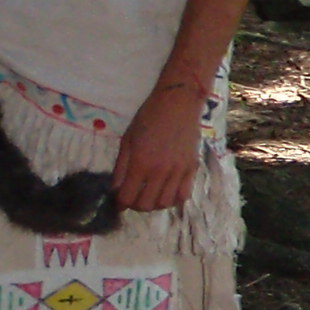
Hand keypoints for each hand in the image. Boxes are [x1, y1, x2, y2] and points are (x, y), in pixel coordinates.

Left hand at [113, 82, 205, 214]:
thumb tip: (116, 188)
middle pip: (146, 205)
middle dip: (136, 205)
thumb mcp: (127, 140)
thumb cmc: (149, 117)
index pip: (127, 197)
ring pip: (165, 203)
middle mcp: (160, 172)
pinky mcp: (192, 169)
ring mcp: (179, 172)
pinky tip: (167, 192)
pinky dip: (173, 199)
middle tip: (133, 197)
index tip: (118, 202)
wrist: (179, 103)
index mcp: (140, 163)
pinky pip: (184, 195)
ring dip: (154, 204)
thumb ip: (121, 167)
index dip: (120, 203)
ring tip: (150, 195)